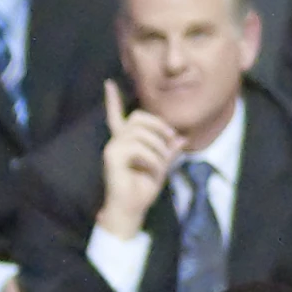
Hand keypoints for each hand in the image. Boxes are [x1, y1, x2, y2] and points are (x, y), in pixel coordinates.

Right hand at [96, 80, 181, 239]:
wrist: (130, 209)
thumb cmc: (142, 190)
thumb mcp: (161, 166)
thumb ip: (169, 150)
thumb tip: (182, 137)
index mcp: (125, 142)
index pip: (117, 116)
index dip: (112, 99)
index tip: (109, 83)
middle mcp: (116, 142)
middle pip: (138, 117)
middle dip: (159, 126)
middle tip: (170, 141)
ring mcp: (112, 148)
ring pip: (142, 133)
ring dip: (158, 148)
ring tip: (160, 165)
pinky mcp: (112, 156)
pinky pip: (138, 148)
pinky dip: (151, 159)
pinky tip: (151, 171)